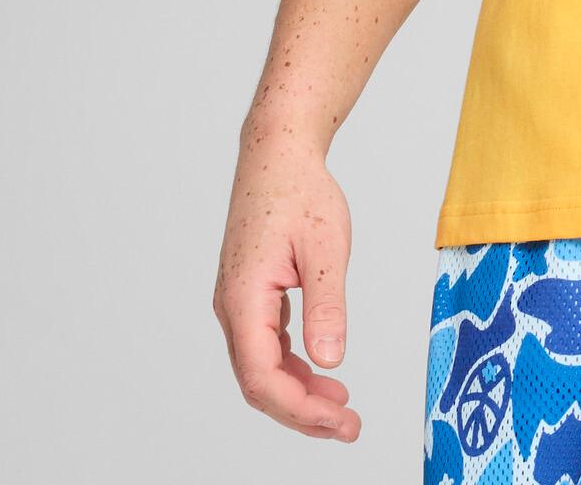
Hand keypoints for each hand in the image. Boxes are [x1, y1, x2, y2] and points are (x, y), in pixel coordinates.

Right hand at [214, 133, 362, 442]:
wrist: (277, 154)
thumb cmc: (301, 191)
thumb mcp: (327, 245)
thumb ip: (327, 304)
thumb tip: (331, 360)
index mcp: (244, 297)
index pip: (262, 376)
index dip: (299, 408)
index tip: (340, 419)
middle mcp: (232, 307)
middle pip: (258, 382)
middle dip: (301, 411)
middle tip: (348, 427)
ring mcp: (238, 302)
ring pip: (260, 367)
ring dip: (297, 392)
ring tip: (341, 406)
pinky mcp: (250, 295)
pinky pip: (265, 346)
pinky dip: (292, 366)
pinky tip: (321, 370)